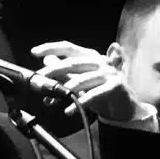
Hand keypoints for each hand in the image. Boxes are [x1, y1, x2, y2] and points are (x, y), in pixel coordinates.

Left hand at [31, 41, 149, 122]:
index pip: (69, 47)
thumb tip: (47, 61)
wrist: (125, 109)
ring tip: (50, 101)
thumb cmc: (102, 94)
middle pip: (73, 63)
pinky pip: (93, 95)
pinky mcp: (115, 87)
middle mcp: (100, 62)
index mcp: (91, 57)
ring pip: (81, 80)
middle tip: (39, 80)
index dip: (51, 48)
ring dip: (64, 91)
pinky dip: (79, 103)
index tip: (35, 53)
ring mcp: (109, 73)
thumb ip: (66, 72)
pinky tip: (68, 110)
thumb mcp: (81, 82)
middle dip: (53, 71)